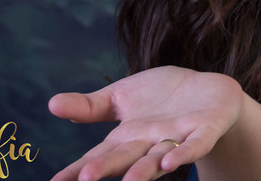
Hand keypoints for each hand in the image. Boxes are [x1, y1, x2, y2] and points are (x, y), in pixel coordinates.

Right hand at [48, 66, 244, 180]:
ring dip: (143, 172)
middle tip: (85, 179)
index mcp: (127, 137)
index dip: (78, 169)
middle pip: (125, 158)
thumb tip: (52, 104)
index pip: (98, 155)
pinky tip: (170, 161)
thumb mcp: (122, 96)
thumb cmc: (162, 96)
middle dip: (106, 169)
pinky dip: (184, 153)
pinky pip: (195, 144)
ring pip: (157, 159)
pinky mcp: (205, 129)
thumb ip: (91, 106)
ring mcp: (178, 138)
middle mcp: (149, 144)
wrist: (208, 89)